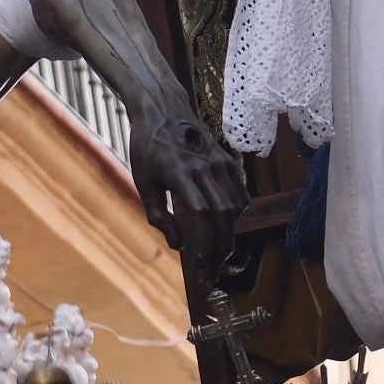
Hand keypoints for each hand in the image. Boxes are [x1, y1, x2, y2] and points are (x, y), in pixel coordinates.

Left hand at [127, 111, 247, 275]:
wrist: (163, 109)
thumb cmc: (147, 148)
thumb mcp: (143, 182)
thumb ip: (159, 216)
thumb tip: (179, 246)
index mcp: (179, 172)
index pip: (200, 218)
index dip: (203, 248)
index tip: (200, 272)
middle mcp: (205, 167)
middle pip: (222, 217)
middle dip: (219, 250)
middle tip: (211, 273)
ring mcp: (220, 163)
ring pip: (235, 209)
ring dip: (229, 237)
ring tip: (218, 257)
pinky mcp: (229, 161)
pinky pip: (240, 196)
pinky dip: (236, 218)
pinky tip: (225, 231)